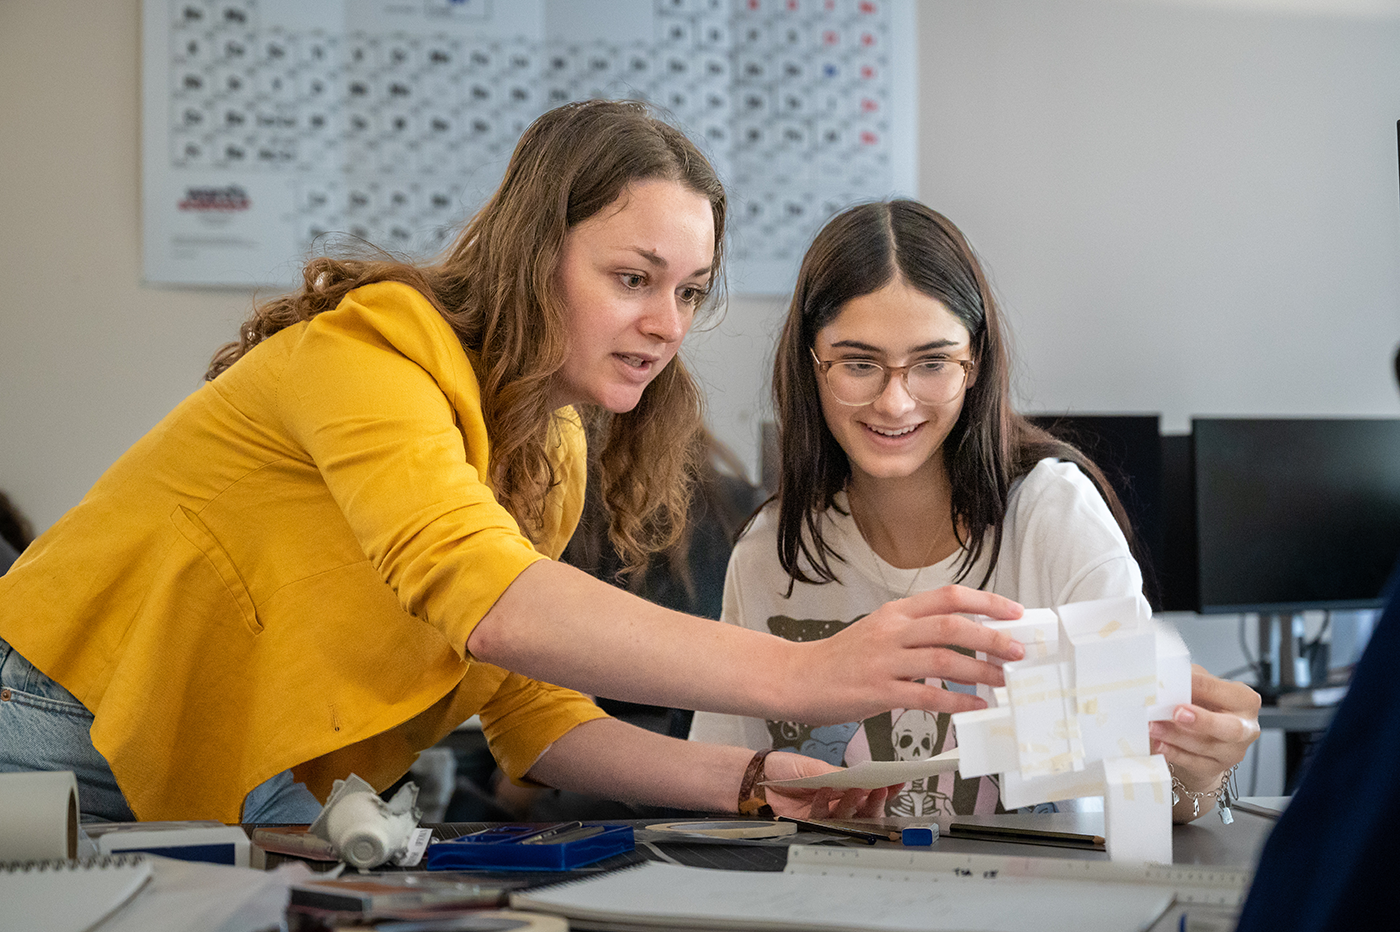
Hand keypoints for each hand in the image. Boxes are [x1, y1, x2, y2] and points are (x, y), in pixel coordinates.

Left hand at [760, 751, 900, 819]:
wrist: (757, 777)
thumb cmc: (785, 768)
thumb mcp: (814, 766)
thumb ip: (838, 775)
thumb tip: (863, 778)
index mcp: (841, 785)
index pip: (868, 789)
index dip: (884, 787)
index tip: (898, 782)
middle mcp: (836, 801)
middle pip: (864, 809)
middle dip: (875, 801)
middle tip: (880, 790)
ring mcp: (824, 814)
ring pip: (848, 817)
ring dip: (853, 804)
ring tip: (855, 790)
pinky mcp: (810, 823)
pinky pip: (824, 821)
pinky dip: (825, 807)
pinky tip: (822, 793)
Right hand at [789, 585, 1024, 723]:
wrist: (796, 678)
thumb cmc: (840, 659)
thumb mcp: (879, 631)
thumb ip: (917, 632)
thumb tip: (965, 639)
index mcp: (896, 612)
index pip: (948, 597)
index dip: (986, 603)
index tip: (1015, 613)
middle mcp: (892, 630)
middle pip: (952, 625)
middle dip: (992, 638)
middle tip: (1020, 651)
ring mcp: (884, 661)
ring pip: (943, 659)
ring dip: (980, 670)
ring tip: (1004, 681)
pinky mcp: (877, 692)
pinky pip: (925, 697)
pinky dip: (956, 702)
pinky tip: (975, 706)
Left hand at [1149, 665, 1260, 820]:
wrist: (1202, 734)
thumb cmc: (1203, 704)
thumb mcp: (1201, 686)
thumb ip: (1190, 682)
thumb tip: (1166, 679)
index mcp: (1244, 700)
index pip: (1222, 691)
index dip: (1198, 687)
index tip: (1175, 684)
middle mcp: (1245, 728)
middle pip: (1231, 728)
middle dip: (1203, 721)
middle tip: (1177, 713)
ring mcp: (1232, 752)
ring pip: (1206, 747)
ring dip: (1176, 736)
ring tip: (1153, 727)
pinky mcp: (1215, 767)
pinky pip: (1193, 763)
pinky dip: (1174, 753)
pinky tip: (1159, 745)